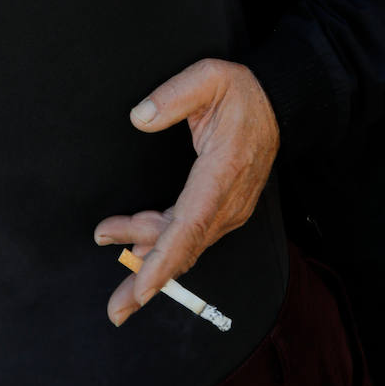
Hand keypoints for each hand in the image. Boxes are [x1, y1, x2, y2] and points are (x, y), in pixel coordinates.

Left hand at [93, 58, 279, 325]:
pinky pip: (189, 232)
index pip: (191, 224)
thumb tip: (139, 117)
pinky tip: (134, 238)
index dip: (165, 259)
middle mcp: (228, 200)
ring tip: (106, 234)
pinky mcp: (223, 208)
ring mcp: (228, 208)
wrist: (278, 104)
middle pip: (185, 248)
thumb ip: (174, 95)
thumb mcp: (210, 77)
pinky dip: (160, 238)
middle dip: (149, 278)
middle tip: (116, 308)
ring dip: (146, 249)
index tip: (143, 286)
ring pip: (184, 243)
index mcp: (223, 170)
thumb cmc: (243, 92)